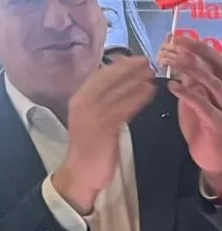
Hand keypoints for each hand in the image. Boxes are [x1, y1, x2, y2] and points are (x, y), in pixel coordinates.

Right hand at [52, 57, 154, 213]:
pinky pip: (123, 109)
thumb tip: (120, 83)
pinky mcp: (103, 128)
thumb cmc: (89, 144)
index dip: (117, 65)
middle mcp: (82, 104)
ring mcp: (92, 116)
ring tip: (152, 75)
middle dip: (127, 69)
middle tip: (147, 62)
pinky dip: (136, 98)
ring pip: (116, 93)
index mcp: (78, 99)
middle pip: (107, 80)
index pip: (98, 76)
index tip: (134, 59)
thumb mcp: (91, 117)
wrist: (81, 171)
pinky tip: (149, 92)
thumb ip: (102, 101)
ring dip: (135, 81)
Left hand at [158, 35, 221, 180]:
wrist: (217, 159)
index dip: (198, 47)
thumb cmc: (206, 127)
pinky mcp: (218, 123)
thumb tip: (180, 59)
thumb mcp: (198, 99)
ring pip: (212, 83)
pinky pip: (204, 106)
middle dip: (197, 52)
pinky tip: (173, 86)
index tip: (178, 37)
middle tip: (175, 42)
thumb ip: (193, 81)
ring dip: (192, 69)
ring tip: (171, 59)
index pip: (215, 60)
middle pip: (217, 66)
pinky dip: (189, 94)